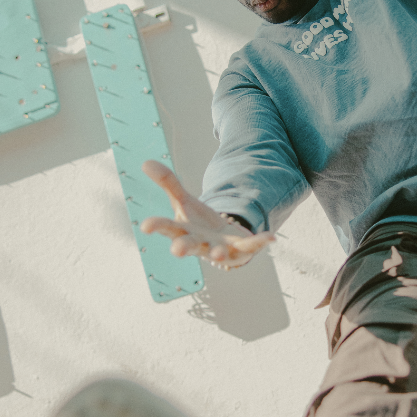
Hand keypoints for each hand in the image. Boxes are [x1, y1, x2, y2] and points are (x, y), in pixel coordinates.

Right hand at [140, 160, 273, 269]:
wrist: (220, 244)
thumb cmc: (197, 224)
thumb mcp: (184, 201)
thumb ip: (168, 183)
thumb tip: (145, 162)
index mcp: (183, 231)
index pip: (167, 228)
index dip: (157, 226)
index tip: (146, 226)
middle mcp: (199, 244)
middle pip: (188, 246)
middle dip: (183, 247)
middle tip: (176, 250)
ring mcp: (219, 250)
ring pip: (217, 253)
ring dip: (217, 253)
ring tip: (217, 253)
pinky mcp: (239, 250)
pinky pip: (250, 247)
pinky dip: (260, 242)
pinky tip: (271, 236)